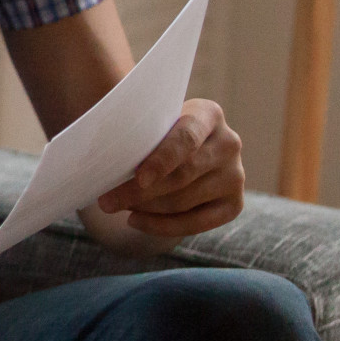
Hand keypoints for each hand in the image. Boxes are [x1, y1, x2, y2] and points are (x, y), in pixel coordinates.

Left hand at [95, 99, 245, 239]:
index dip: (163, 160)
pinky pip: (196, 224)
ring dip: (145, 208)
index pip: (186, 138)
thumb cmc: (158, 133)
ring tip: (116, 205)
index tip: (139, 178)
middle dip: (139, 192)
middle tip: (106, 201)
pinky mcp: (234, 204)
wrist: (184, 149)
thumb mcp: (152, 122)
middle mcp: (229, 144)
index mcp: (209, 114)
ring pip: (184, 201)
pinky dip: (162, 226)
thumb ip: (139, 132)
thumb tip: (104, 152)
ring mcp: (235, 176)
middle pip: (183, 175)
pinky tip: (135, 220)